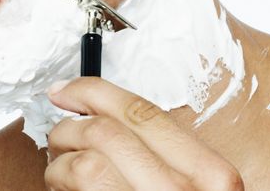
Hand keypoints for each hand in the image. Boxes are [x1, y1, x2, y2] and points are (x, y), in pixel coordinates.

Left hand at [44, 77, 243, 190]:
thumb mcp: (195, 188)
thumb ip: (167, 156)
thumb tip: (100, 112)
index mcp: (212, 175)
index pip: (143, 112)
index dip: (94, 92)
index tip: (66, 89)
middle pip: (105, 133)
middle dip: (68, 128)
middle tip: (57, 138)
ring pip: (84, 163)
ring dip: (59, 163)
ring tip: (59, 173)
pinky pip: (75, 188)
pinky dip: (59, 184)